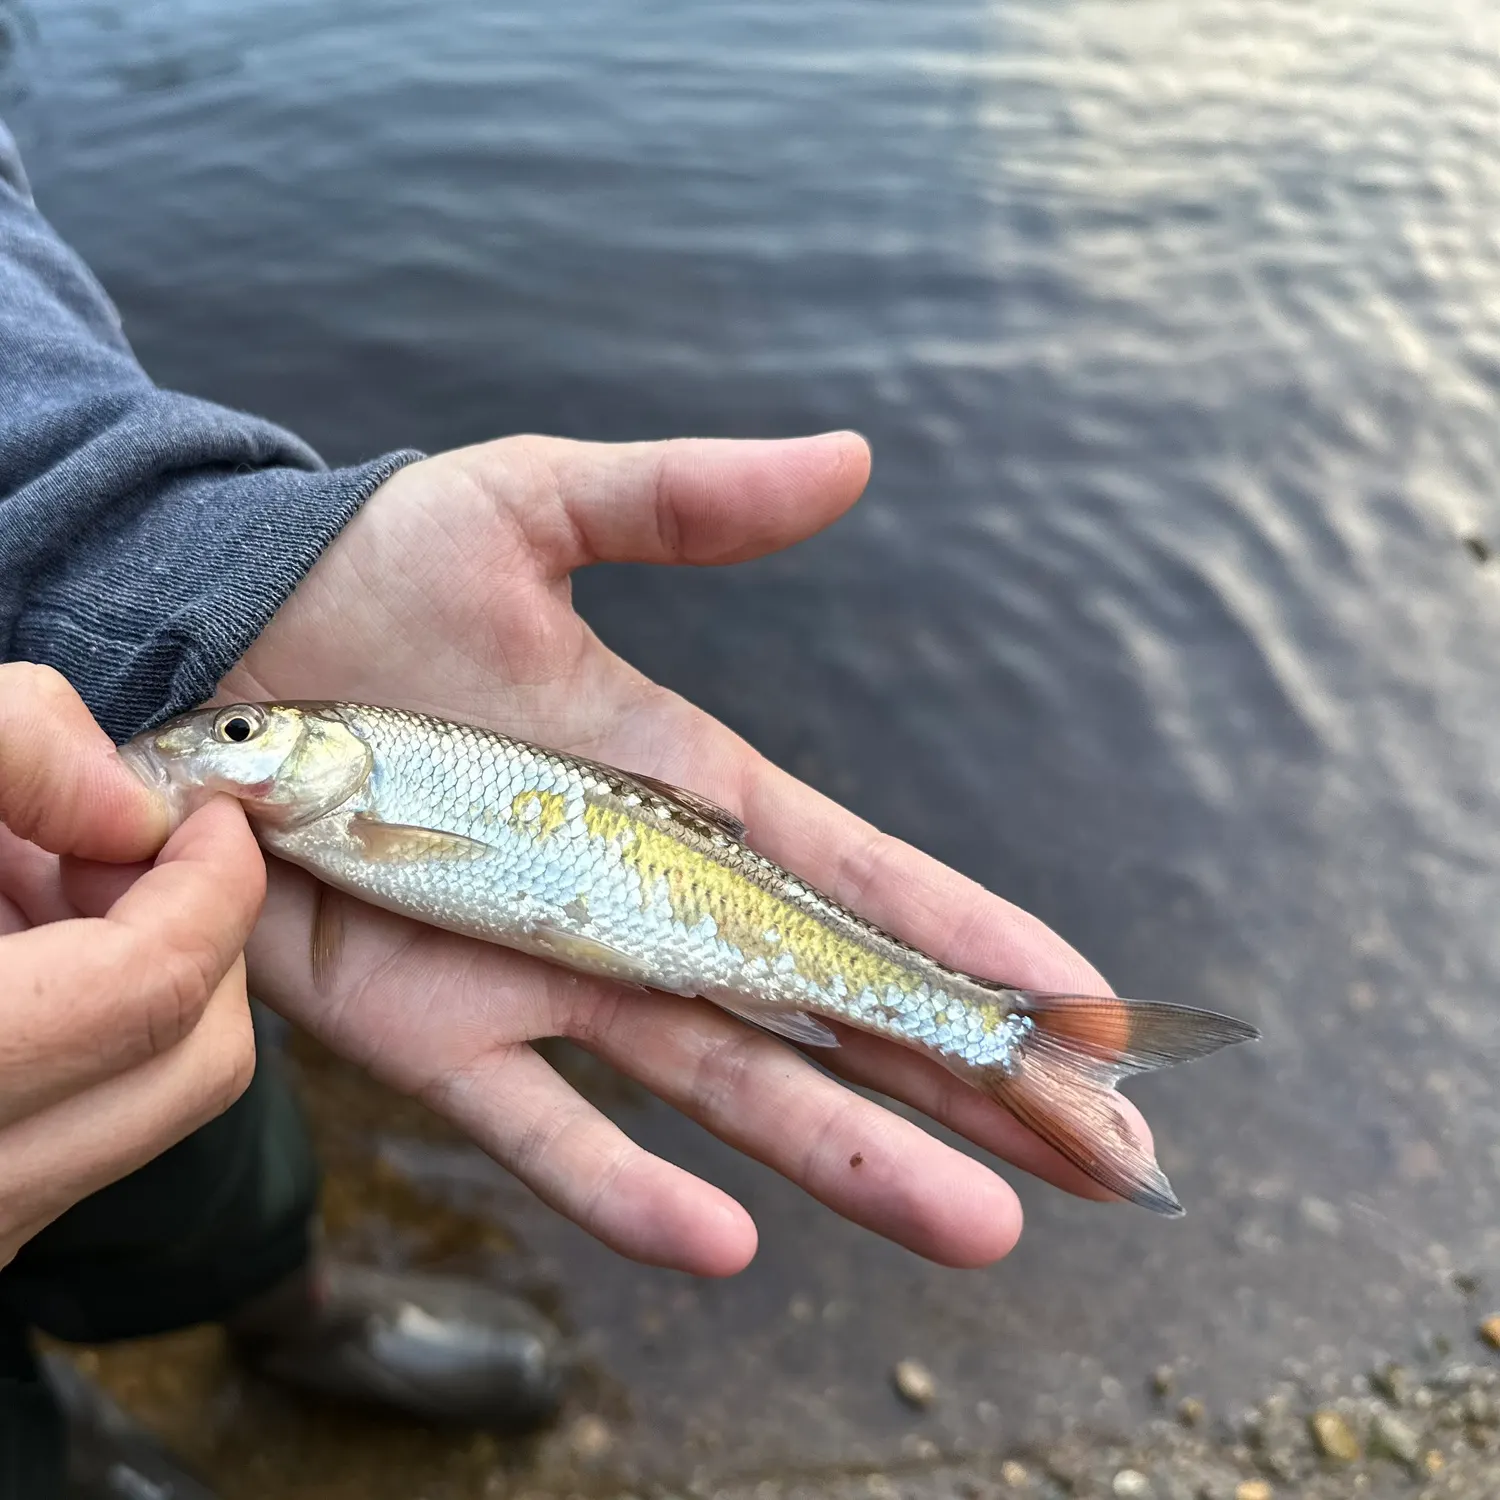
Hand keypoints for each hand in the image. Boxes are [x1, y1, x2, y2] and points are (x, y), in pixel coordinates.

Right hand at [0, 665, 264, 1268]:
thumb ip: (10, 752)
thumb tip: (136, 807)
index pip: (156, 991)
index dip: (208, 886)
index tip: (209, 819)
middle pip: (196, 1063)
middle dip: (199, 941)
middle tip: (133, 858)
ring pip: (158, 1103)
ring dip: (149, 983)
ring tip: (55, 893)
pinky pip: (98, 1128)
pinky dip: (102, 1032)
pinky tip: (29, 948)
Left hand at [223, 434, 1146, 1273]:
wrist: (209, 650)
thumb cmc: (370, 573)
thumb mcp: (537, 506)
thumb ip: (689, 499)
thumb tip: (855, 457)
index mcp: (690, 793)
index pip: (869, 884)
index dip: (981, 944)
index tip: (1095, 1010)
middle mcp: (649, 904)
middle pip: (838, 1013)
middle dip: (975, 1083)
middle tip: (1109, 1158)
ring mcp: (555, 978)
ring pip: (733, 1090)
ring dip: (856, 1159)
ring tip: (983, 1225)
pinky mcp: (443, 1032)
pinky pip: (547, 1128)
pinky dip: (628, 1194)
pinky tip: (730, 1249)